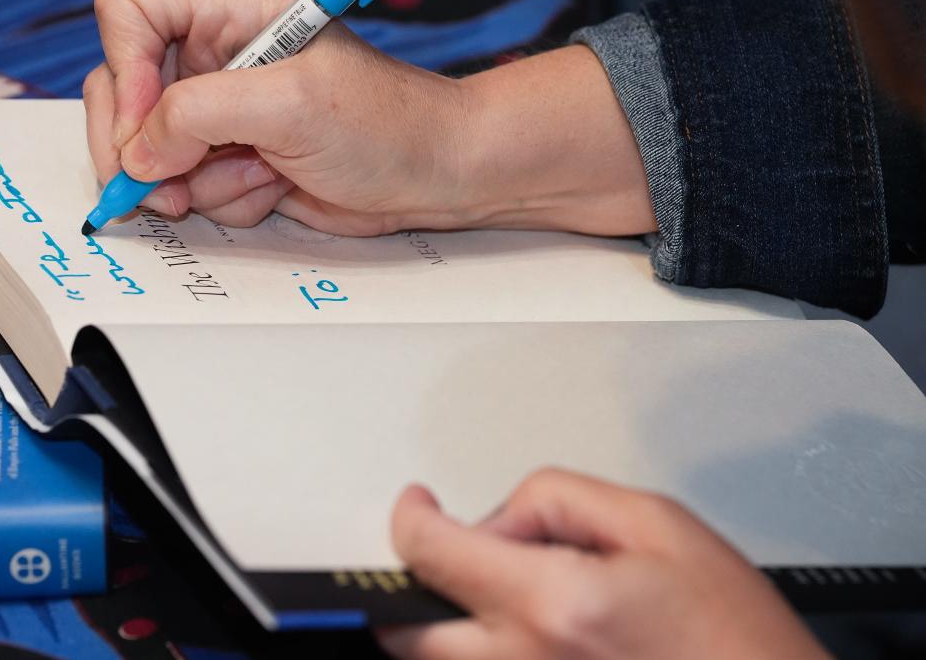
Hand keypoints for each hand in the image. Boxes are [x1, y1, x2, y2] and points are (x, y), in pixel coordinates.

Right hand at [84, 0, 655, 235]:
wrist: (436, 175)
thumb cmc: (386, 123)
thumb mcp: (289, 106)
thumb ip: (198, 116)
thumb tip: (138, 152)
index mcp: (227, 10)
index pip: (127, 12)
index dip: (125, 70)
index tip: (146, 128)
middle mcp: (214, 54)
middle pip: (122, 90)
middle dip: (141, 147)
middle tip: (162, 188)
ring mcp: (221, 110)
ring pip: (150, 150)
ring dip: (195, 181)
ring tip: (262, 173)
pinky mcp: (231, 158)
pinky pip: (187, 185)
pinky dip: (223, 199)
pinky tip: (276, 186)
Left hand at [378, 469, 829, 659]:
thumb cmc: (736, 634)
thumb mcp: (656, 522)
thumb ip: (558, 498)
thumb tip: (502, 516)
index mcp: (553, 606)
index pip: (432, 554)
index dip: (410, 517)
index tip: (416, 504)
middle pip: (408, 631)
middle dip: (411, 584)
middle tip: (440, 555)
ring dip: (443, 625)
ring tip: (498, 593)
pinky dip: (482, 653)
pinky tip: (525, 632)